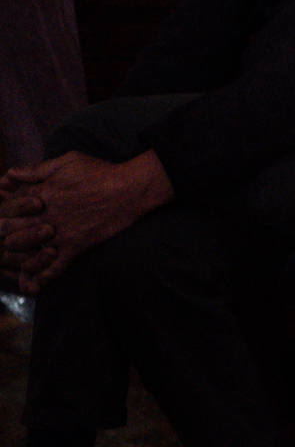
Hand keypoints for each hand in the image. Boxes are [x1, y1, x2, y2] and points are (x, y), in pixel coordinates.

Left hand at [1, 151, 173, 293]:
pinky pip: (54, 267)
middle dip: (6, 230)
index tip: (12, 212)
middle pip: (9, 229)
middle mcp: (46, 215)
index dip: (8, 208)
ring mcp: (60, 233)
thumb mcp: (67, 161)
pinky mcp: (76, 246)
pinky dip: (42, 278)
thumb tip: (9, 175)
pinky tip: (34, 286)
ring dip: (19, 254)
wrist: (130, 189)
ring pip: (25, 251)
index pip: (10, 205)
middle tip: (11, 232)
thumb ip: (35, 169)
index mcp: (41, 193)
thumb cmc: (101, 172)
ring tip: (21, 254)